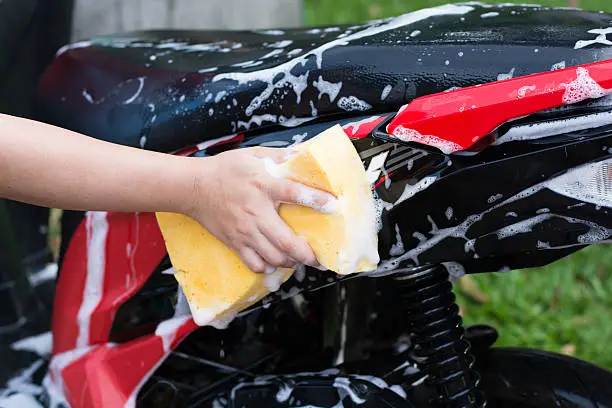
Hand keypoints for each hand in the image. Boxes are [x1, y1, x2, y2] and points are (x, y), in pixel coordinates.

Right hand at [185, 146, 336, 272]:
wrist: (193, 187)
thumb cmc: (225, 169)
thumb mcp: (254, 155)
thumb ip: (280, 155)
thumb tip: (305, 152)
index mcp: (263, 185)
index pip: (294, 193)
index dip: (316, 200)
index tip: (333, 206)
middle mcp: (256, 211)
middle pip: (286, 241)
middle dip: (307, 254)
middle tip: (321, 258)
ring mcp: (244, 231)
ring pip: (273, 257)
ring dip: (291, 262)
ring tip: (300, 259)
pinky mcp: (234, 242)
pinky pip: (254, 263)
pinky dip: (268, 267)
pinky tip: (275, 262)